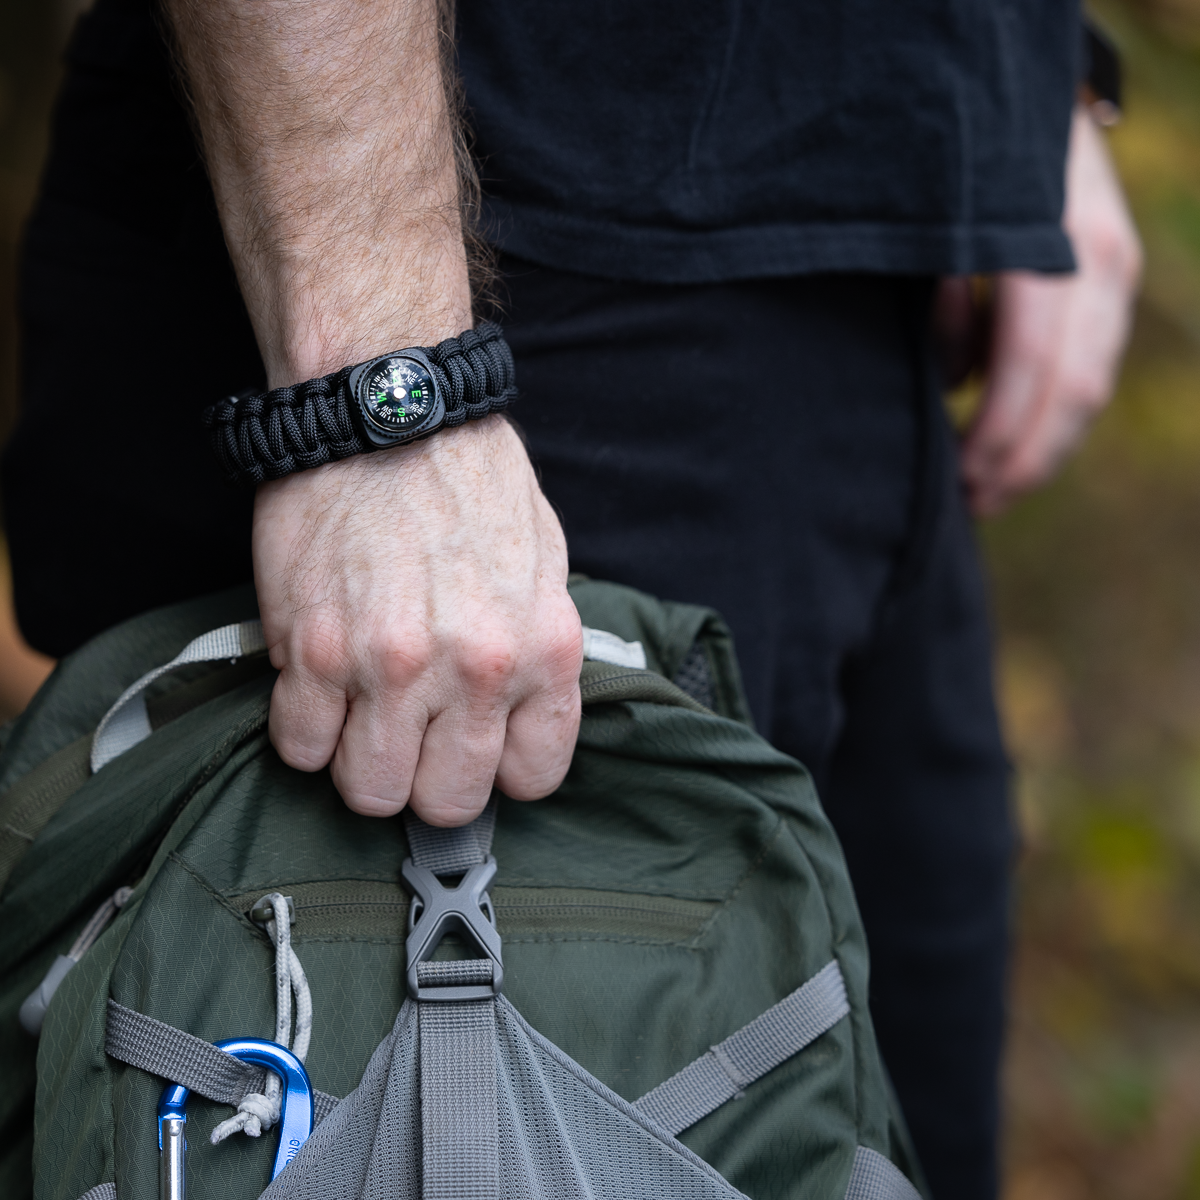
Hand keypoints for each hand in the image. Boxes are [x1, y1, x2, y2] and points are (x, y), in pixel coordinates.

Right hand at [253, 415, 582, 825]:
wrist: (387, 408)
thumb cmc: (468, 477)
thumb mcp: (544, 559)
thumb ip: (538, 649)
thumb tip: (519, 716)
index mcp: (543, 649)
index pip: (533, 776)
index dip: (500, 770)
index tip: (476, 747)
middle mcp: (475, 669)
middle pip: (447, 801)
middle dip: (428, 779)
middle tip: (412, 736)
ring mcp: (392, 666)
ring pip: (370, 791)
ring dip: (363, 763)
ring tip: (362, 715)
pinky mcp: (315, 652)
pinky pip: (300, 748)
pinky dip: (305, 730)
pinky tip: (319, 687)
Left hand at [954, 104, 1141, 515]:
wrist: (1017, 104)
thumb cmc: (956, 170)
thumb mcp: (935, 225)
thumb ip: (940, 299)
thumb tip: (960, 378)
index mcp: (1056, 244)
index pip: (1033, 366)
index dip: (997, 435)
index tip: (957, 484)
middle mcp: (1102, 260)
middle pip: (1074, 392)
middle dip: (1021, 462)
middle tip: (969, 506)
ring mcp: (1116, 272)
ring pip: (1089, 389)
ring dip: (1040, 452)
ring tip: (984, 491)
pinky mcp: (1111, 285)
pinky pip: (1089, 371)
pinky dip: (1050, 419)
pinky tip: (1007, 446)